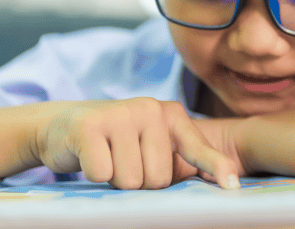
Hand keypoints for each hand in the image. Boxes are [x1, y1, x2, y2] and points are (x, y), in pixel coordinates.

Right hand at [35, 98, 241, 189]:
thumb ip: (179, 160)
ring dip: (116, 181)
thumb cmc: (116, 143)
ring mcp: (121, 114)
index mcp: (172, 114)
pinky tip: (88, 156)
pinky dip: (94, 175)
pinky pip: (102, 173)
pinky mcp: (90, 126)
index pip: (198, 148)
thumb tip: (220, 184)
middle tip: (123, 161)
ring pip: (131, 181)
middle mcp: (151, 108)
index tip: (232, 186)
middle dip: (141, 183)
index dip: (215, 166)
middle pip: (159, 179)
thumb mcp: (151, 145)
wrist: (62, 126)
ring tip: (107, 157)